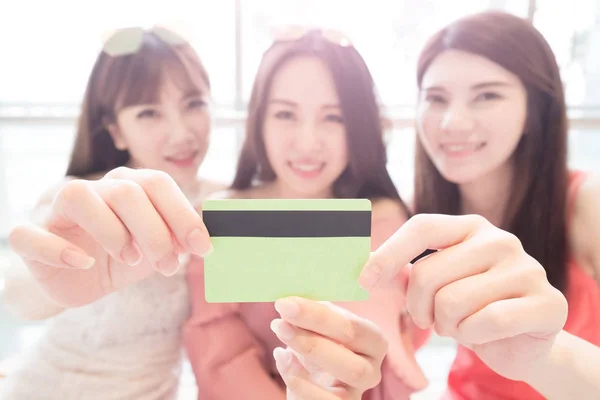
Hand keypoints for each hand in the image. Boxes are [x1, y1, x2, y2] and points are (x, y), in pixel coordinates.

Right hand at [8, 167, 211, 307]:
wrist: (80, 279)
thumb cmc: (122, 257)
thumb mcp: (156, 249)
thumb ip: (179, 238)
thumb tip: (208, 238)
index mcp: (127, 185)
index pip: (157, 183)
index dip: (183, 214)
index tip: (203, 247)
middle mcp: (94, 189)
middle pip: (126, 191)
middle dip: (155, 232)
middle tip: (168, 266)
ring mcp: (57, 210)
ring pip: (78, 196)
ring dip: (111, 231)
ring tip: (129, 259)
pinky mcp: (30, 235)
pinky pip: (29, 234)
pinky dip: (57, 250)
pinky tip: (82, 263)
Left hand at [271, 297, 386, 398]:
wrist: (311, 384)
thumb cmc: (317, 348)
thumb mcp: (317, 328)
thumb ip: (311, 313)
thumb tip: (292, 299)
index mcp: (372, 340)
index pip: (352, 325)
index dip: (319, 314)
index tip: (287, 302)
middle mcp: (371, 368)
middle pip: (351, 349)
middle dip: (312, 331)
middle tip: (281, 317)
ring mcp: (357, 392)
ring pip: (347, 376)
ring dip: (309, 351)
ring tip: (280, 336)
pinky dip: (299, 381)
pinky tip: (282, 357)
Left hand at [359, 213, 567, 381]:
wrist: (520, 340)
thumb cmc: (469, 307)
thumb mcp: (433, 285)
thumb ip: (400, 271)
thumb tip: (355, 263)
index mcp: (469, 226)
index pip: (421, 227)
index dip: (388, 254)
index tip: (363, 281)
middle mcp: (499, 239)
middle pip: (428, 273)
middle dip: (418, 308)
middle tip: (432, 319)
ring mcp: (527, 268)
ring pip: (453, 302)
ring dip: (446, 326)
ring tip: (459, 326)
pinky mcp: (547, 301)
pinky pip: (486, 322)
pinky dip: (473, 337)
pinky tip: (481, 335)